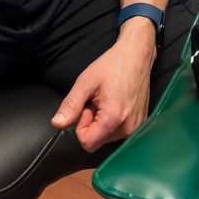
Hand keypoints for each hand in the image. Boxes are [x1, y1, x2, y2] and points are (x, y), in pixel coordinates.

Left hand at [52, 25, 156, 151]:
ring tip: (108, 100)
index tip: (88, 107)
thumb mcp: (85, 82)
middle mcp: (128, 127)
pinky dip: (113, 121)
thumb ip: (70, 105)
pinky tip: (116, 103)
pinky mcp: (140, 124)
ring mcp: (136, 127)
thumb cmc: (114, 65)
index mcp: (114, 118)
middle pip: (97, 140)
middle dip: (92, 123)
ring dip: (102, 121)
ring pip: (106, 137)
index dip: (82, 125)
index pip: (87, 143)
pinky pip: (118, 132)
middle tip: (98, 101)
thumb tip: (57, 124)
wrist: (136, 56)